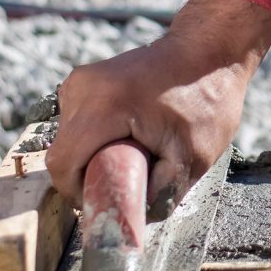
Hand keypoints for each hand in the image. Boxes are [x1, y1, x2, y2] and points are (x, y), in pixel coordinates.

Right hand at [45, 0, 270, 205]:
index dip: (78, 194)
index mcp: (102, 106)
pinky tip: (127, 135)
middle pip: (64, 153)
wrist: (209, 50)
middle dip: (90, 175)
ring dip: (93, 155)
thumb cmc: (206, 99)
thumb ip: (161, 194)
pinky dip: (96, 137)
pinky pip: (77, 123)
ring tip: (132, 152)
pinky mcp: (84, 81)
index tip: (105, 201)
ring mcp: (80, 81)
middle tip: (128, 179)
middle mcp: (82, 89)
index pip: (62, 165)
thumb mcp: (193, 157)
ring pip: (69, 139)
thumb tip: (133, 221)